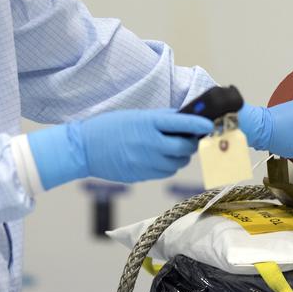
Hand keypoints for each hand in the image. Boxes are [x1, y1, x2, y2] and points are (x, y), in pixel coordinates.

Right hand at [29, 109, 213, 188]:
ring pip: (177, 163)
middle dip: (191, 143)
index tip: (209, 125)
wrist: (84, 149)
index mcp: (148, 124)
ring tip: (172, 148)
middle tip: (190, 138)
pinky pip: (165, 172)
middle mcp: (150, 144)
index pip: (182, 124)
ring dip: (180, 156)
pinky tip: (160, 158)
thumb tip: (185, 118)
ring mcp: (145, 162)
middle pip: (184, 148)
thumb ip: (160, 118)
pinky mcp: (142, 175)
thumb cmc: (109, 127)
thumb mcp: (135, 116)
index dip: (199, 125)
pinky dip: (169, 166)